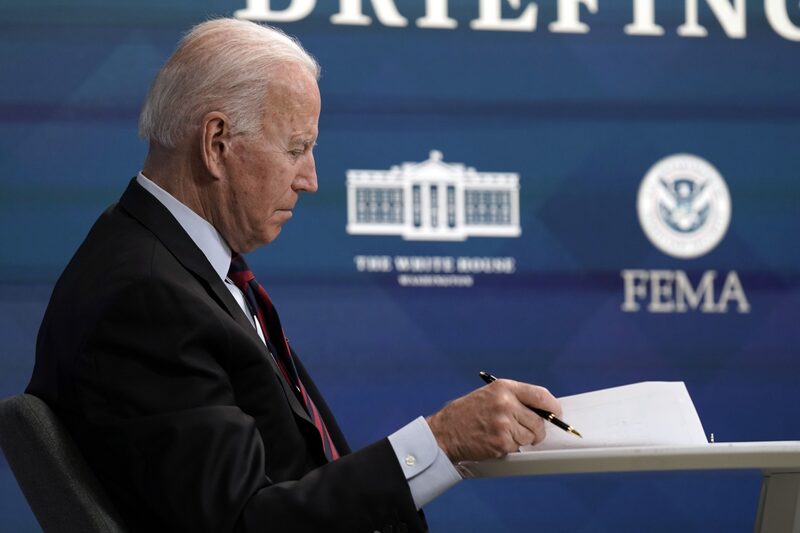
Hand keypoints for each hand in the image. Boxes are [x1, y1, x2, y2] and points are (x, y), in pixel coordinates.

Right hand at [426, 379, 560, 462]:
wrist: (445, 431)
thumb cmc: (467, 413)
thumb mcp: (490, 395)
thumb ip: (515, 399)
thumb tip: (542, 411)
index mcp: (504, 388)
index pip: (540, 395)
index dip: (552, 407)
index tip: (556, 414)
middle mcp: (506, 403)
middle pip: (539, 421)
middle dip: (536, 430)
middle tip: (526, 431)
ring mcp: (503, 423)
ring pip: (530, 436)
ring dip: (522, 439)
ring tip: (503, 434)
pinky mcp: (501, 442)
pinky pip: (517, 447)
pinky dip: (510, 447)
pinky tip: (495, 441)